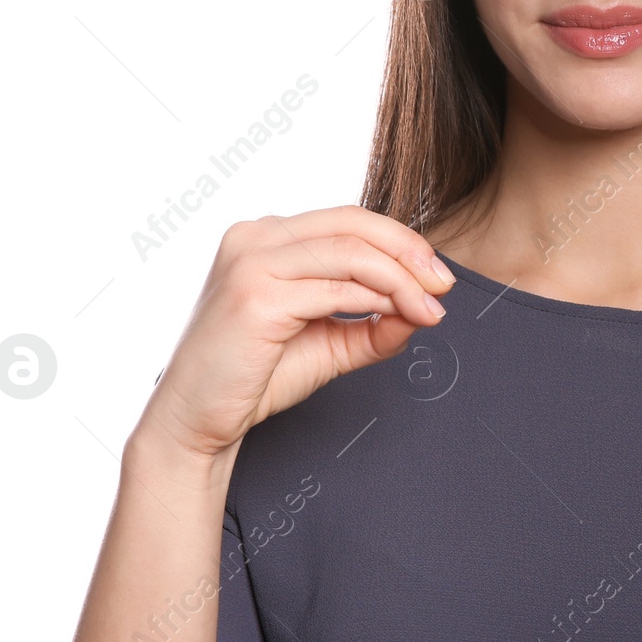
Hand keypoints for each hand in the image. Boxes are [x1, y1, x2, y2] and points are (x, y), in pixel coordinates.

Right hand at [141, 205, 455, 460]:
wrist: (198, 420)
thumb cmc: (256, 378)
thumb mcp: (329, 342)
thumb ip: (376, 323)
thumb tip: (427, 308)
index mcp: (267, 237)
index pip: (349, 220)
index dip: (402, 242)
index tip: (438, 276)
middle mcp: (254, 236)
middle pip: (354, 225)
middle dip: (410, 254)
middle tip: (444, 286)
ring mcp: (250, 262)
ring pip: (351, 254)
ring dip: (402, 281)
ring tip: (429, 310)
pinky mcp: (255, 296)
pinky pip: (335, 289)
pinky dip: (377, 300)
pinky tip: (399, 317)